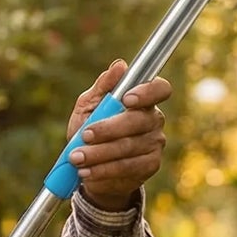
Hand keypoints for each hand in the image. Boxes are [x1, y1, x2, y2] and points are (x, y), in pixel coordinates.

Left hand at [64, 59, 171, 211]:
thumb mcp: (89, 105)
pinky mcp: (150, 166)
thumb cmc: (91, 128)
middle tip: (85, 135)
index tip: (126, 99)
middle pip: (139, 121)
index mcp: (144, 99)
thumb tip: (120, 65)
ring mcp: (155, 144)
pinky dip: (103, 170)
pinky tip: (86, 171)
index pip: (159, 89)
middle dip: (108, 129)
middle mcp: (154, 120)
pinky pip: (127, 168)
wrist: (90, 166)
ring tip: (77, 157)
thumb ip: (103, 86)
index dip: (147, 92)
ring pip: (129, 147)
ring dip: (99, 153)